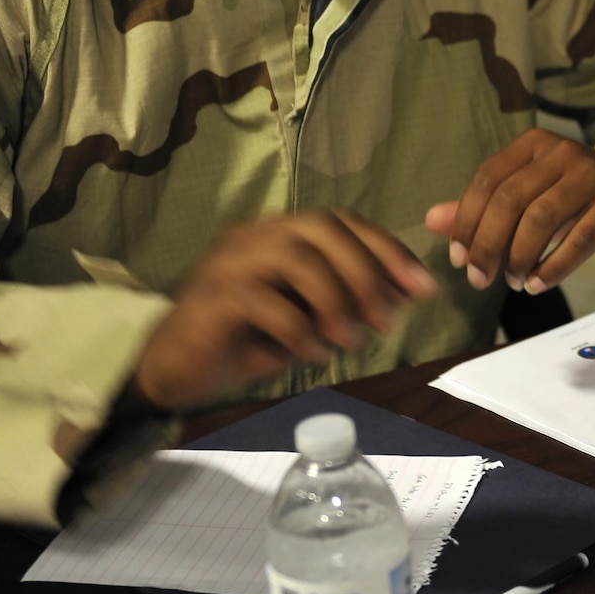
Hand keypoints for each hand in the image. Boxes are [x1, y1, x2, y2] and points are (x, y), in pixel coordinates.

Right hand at [131, 211, 435, 411]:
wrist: (172, 371)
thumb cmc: (244, 341)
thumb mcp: (310, 322)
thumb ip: (349, 304)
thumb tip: (403, 296)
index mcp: (279, 235)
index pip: (342, 222)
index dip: (387, 250)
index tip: (422, 288)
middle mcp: (253, 237)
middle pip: (322, 228)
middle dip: (366, 271)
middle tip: (387, 319)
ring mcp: (228, 264)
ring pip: (295, 257)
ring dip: (335, 299)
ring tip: (350, 340)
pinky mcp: (210, 299)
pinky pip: (262, 301)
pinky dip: (297, 329)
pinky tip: (312, 354)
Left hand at [426, 128, 594, 295]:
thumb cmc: (574, 196)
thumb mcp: (528, 194)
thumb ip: (481, 207)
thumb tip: (431, 221)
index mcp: (533, 144)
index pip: (487, 179)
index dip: (466, 221)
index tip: (459, 258)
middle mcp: (561, 153)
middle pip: (510, 200)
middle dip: (488, 245)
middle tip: (480, 279)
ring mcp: (591, 176)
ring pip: (541, 219)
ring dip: (519, 257)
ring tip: (514, 282)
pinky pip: (578, 240)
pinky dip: (553, 267)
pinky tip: (538, 284)